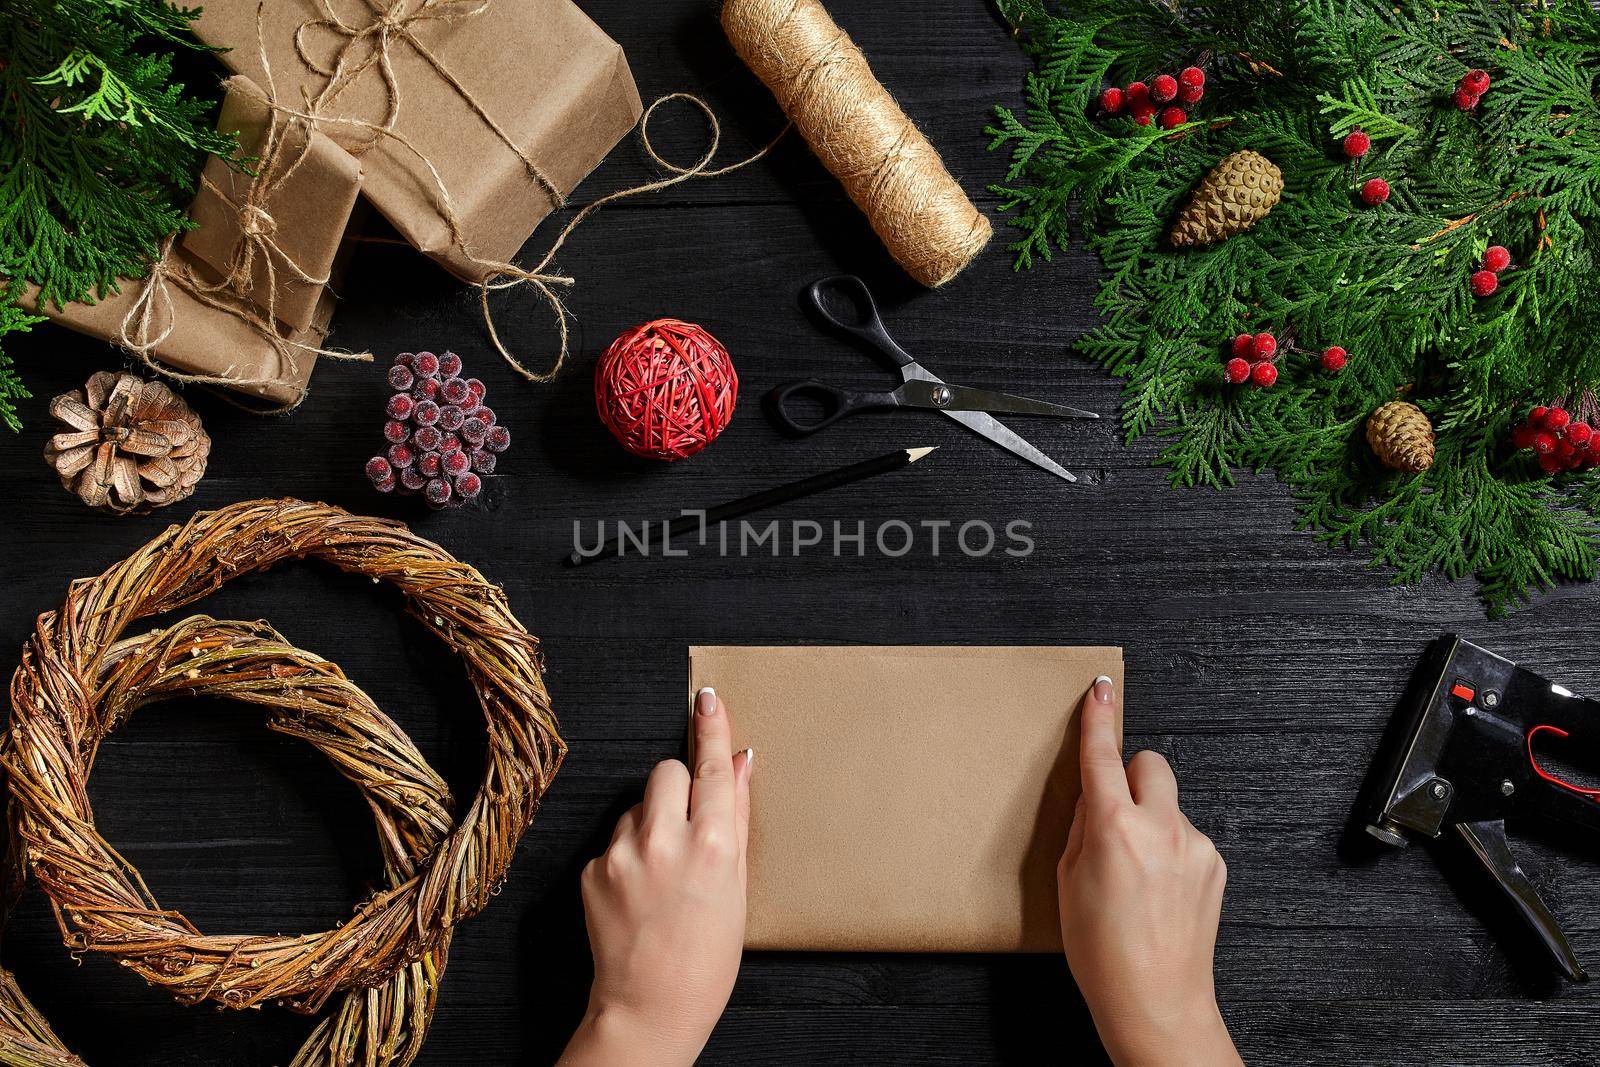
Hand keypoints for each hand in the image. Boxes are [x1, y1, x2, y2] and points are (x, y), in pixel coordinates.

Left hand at [559, 688, 752, 1066]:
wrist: (650, 1008)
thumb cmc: (707, 958)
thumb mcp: (737, 886)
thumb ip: (736, 818)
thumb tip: (740, 764)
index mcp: (711, 845)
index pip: (711, 768)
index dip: (711, 729)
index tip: (707, 698)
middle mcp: (664, 841)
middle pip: (666, 772)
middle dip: (678, 786)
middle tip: (689, 828)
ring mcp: (622, 855)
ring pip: (637, 805)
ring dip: (651, 823)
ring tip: (663, 875)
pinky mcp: (592, 870)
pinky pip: (614, 838)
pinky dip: (628, 854)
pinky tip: (639, 892)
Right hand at [1058, 676, 1241, 1066]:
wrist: (1156, 1001)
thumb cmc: (1102, 953)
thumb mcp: (1069, 883)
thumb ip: (1083, 830)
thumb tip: (1095, 800)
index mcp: (1113, 829)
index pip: (1102, 756)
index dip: (1098, 718)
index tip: (1100, 690)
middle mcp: (1160, 828)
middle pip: (1150, 763)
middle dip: (1130, 774)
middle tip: (1113, 811)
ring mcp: (1195, 845)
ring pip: (1168, 804)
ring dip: (1150, 820)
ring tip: (1135, 875)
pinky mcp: (1215, 864)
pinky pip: (1187, 836)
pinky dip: (1170, 849)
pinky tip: (1158, 890)